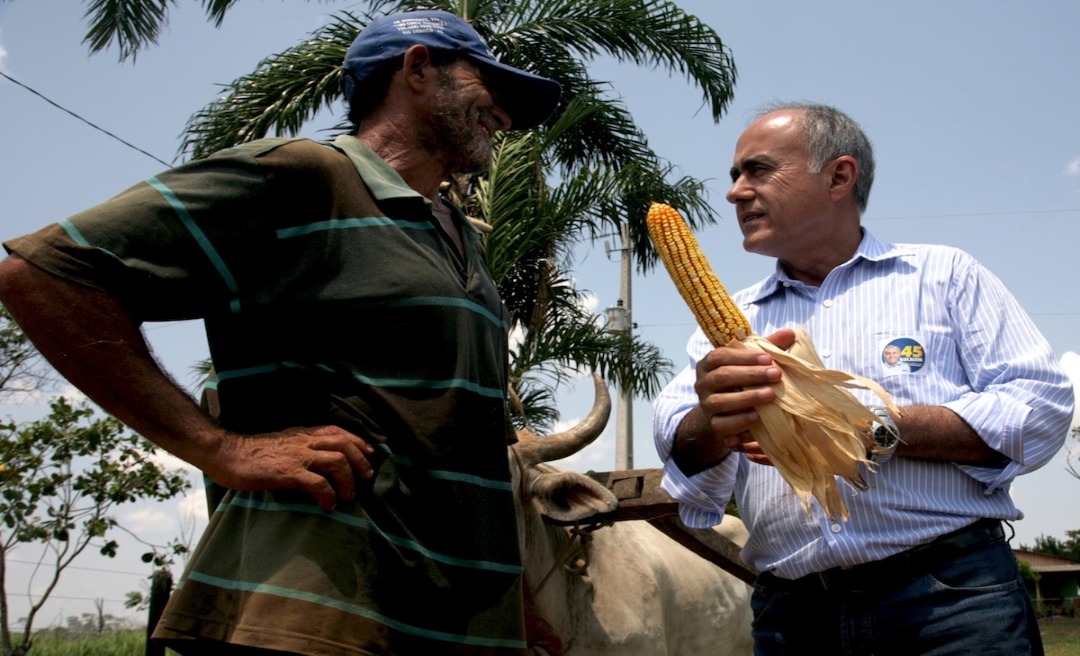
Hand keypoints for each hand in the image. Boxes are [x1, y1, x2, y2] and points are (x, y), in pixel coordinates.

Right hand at [204, 425, 376, 510]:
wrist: (225, 454)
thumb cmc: (251, 453)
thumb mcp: (281, 444)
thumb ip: (299, 448)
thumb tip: (316, 461)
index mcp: (302, 434)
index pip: (337, 431)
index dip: (357, 442)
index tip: (369, 454)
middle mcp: (303, 441)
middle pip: (344, 445)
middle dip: (360, 461)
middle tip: (365, 478)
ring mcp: (297, 456)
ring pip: (337, 461)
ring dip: (348, 480)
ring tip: (347, 496)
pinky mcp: (287, 473)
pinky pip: (318, 483)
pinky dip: (328, 494)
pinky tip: (328, 505)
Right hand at [694, 329, 796, 465]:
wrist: (721, 413)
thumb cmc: (739, 381)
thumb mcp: (750, 362)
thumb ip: (767, 347)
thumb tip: (790, 333)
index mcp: (709, 363)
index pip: (721, 355)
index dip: (743, 356)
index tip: (768, 358)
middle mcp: (702, 383)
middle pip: (721, 376)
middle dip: (750, 375)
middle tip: (776, 374)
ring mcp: (705, 405)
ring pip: (719, 401)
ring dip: (746, 398)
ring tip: (770, 395)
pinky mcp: (712, 425)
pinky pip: (722, 424)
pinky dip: (739, 421)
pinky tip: (757, 417)